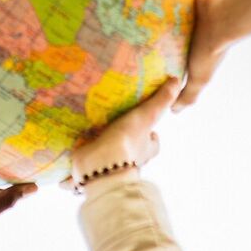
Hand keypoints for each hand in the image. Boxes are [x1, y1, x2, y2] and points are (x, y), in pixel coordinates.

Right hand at [68, 77, 184, 186]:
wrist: (99, 169)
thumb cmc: (126, 143)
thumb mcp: (146, 116)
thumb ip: (159, 101)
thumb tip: (176, 80)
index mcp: (145, 150)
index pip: (153, 142)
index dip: (151, 134)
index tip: (147, 126)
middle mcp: (129, 160)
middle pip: (131, 149)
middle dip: (125, 139)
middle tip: (116, 122)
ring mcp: (109, 166)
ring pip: (109, 156)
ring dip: (102, 146)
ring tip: (91, 128)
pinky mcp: (90, 170)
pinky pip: (87, 162)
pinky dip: (81, 156)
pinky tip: (74, 143)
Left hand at [175, 0, 225, 109]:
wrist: (226, 18)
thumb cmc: (211, 47)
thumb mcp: (199, 77)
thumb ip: (190, 93)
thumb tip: (176, 112)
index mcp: (195, 33)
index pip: (178, 32)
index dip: (167, 28)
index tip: (149, 25)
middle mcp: (198, 12)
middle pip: (178, 5)